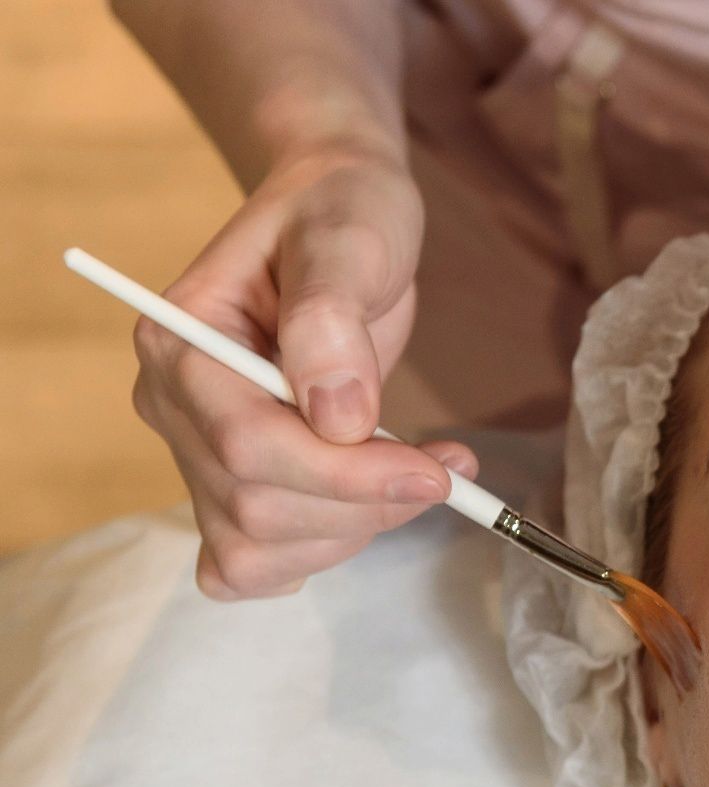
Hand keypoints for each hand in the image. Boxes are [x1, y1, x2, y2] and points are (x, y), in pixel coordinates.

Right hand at [128, 144, 477, 599]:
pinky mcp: (238, 482)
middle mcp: (173, 405)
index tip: (436, 473)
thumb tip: (339, 417)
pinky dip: (324, 549)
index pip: (245, 445)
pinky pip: (255, 563)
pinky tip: (378, 505)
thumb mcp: (348, 240)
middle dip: (365, 503)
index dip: (343, 475)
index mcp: (179, 343)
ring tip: (432, 473)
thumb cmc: (340, 214)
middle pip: (255, 508)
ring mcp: (199, 451)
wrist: (339, 216)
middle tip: (448, 471)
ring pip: (259, 548)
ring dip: (358, 528)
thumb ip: (332, 319)